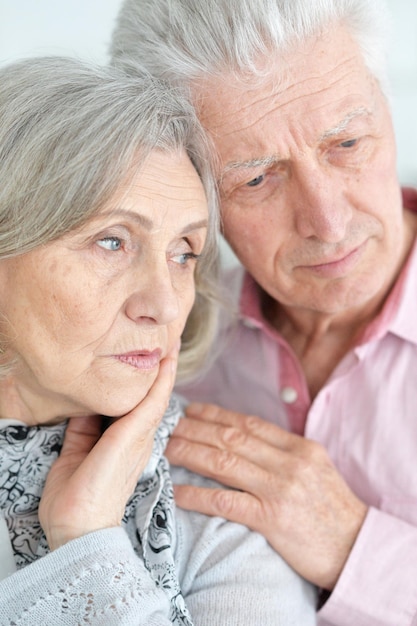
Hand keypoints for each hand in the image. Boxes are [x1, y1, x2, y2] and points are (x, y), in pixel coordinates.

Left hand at [39, 347, 177, 550]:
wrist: (78, 527)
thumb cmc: (75, 499)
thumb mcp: (75, 453)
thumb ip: (83, 429)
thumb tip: (84, 407)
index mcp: (125, 445)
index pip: (137, 408)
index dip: (145, 384)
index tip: (147, 362)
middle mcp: (138, 439)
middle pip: (153, 398)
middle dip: (161, 371)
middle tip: (168, 344)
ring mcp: (140, 437)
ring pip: (158, 395)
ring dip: (166, 368)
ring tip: (172, 343)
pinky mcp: (135, 434)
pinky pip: (154, 399)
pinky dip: (162, 378)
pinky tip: (167, 359)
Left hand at [166, 402, 367, 589]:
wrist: (357, 548)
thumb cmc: (334, 510)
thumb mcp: (317, 468)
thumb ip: (285, 452)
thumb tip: (249, 439)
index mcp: (300, 448)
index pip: (250, 423)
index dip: (217, 414)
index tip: (193, 410)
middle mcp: (289, 463)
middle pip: (232, 437)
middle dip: (196, 428)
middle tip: (170, 424)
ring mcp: (280, 489)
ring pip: (224, 463)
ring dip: (191, 453)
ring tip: (167, 449)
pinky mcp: (272, 519)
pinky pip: (226, 502)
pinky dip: (198, 496)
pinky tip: (177, 492)